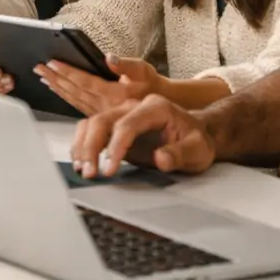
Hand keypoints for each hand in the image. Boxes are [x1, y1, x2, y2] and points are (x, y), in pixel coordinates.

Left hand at [34, 55, 163, 115]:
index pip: (85, 81)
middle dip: (55, 78)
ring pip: (73, 99)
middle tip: (39, 67)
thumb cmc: (152, 85)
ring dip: (57, 87)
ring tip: (43, 77)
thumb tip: (109, 57)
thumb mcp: (144, 70)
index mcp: (114, 92)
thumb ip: (126, 65)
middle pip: (74, 90)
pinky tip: (56, 89)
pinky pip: (77, 105)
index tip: (51, 62)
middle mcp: (104, 104)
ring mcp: (101, 111)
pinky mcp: (99, 114)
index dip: (67, 72)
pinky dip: (64, 96)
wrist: (163, 107)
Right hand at [70, 95, 217, 178]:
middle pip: (102, 120)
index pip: (127, 123)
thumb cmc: (197, 141)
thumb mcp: (198, 150)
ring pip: (92, 123)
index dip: (116, 146)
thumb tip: (160, 158)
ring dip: (83, 146)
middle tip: (89, 172)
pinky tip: (82, 163)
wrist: (196, 136)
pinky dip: (82, 146)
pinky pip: (91, 131)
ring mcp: (123, 116)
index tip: (110, 168)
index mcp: (155, 107)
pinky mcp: (115, 128)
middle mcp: (135, 106)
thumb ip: (180, 153)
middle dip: (91, 146)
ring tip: (82, 170)